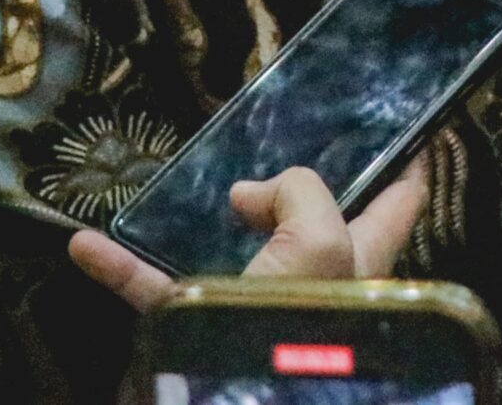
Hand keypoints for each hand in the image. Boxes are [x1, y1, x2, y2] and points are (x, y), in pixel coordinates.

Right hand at [68, 161, 428, 313]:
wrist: (237, 404)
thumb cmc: (303, 328)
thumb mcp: (320, 241)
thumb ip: (298, 193)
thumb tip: (247, 199)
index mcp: (362, 263)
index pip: (401, 205)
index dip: (410, 164)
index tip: (414, 125)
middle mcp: (317, 289)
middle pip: (310, 227)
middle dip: (288, 194)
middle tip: (271, 146)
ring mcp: (257, 315)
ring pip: (225, 257)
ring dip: (188, 227)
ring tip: (171, 194)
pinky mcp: (200, 337)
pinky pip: (159, 293)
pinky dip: (123, 270)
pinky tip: (86, 245)